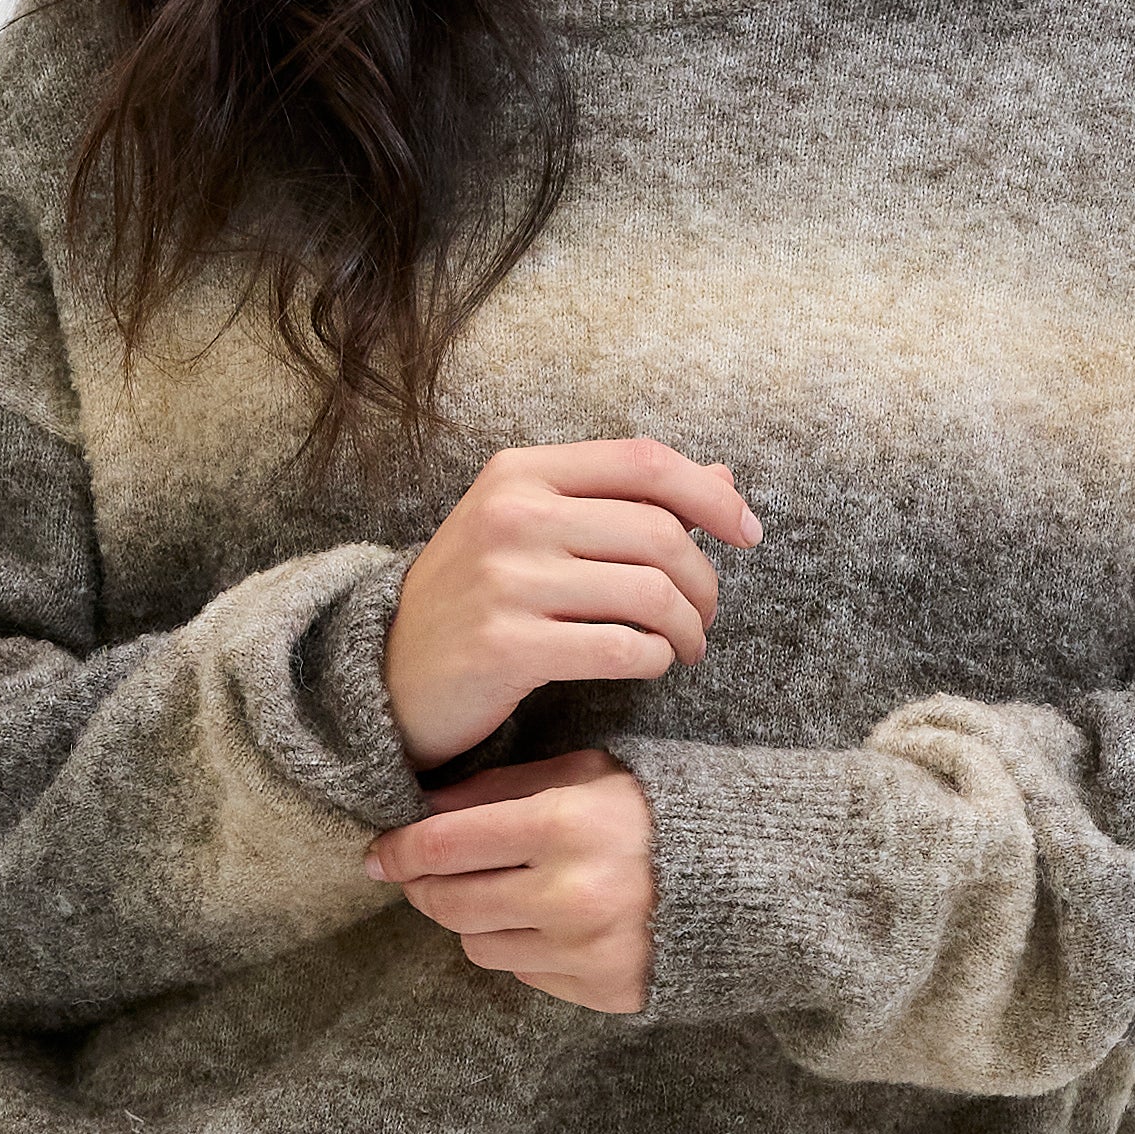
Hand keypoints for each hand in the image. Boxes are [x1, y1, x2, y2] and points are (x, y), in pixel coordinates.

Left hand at [368, 744, 656, 1015]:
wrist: (748, 875)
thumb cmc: (656, 812)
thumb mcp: (585, 773)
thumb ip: (501, 788)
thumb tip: (421, 809)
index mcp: (564, 824)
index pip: (443, 845)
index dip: (398, 850)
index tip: (379, 852)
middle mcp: (571, 894)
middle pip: (448, 903)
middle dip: (422, 888)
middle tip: (418, 875)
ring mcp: (587, 949)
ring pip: (478, 943)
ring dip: (473, 918)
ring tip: (498, 892)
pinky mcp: (603, 989)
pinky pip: (524, 973)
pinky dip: (521, 947)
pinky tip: (546, 921)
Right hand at [381, 431, 761, 765]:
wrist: (387, 672)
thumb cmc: (478, 598)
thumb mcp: (536, 530)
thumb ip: (624, 501)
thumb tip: (721, 481)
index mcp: (521, 472)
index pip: (644, 462)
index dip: (710, 497)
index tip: (748, 533)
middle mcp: (512, 515)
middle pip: (659, 533)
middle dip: (704, 581)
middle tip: (705, 614)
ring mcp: (505, 580)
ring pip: (649, 593)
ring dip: (687, 628)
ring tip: (685, 646)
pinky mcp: (505, 646)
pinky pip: (621, 649)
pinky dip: (654, 659)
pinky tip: (650, 664)